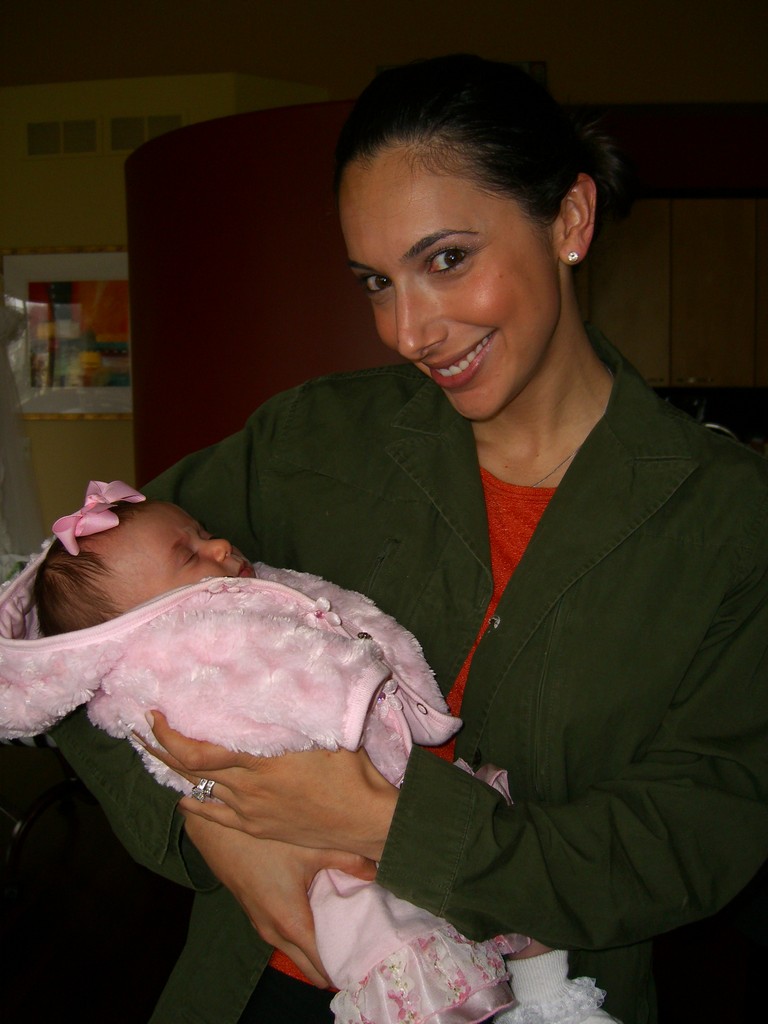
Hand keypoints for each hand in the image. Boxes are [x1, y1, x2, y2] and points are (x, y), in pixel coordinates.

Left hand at [145, 711, 397, 861]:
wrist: (366, 820)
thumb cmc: (351, 772)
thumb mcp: (323, 731)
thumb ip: (294, 713)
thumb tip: (278, 685)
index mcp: (260, 761)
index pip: (198, 751)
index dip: (169, 735)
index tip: (154, 714)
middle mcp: (247, 789)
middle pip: (189, 770)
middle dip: (160, 748)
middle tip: (140, 729)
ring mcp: (250, 812)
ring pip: (199, 792)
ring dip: (174, 773)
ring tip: (157, 755)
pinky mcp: (257, 827)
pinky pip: (215, 817)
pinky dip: (194, 805)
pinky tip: (183, 799)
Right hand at [182, 812, 376, 986]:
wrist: (217, 833)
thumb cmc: (263, 841)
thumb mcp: (310, 847)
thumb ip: (348, 859)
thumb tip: (377, 870)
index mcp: (291, 922)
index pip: (323, 965)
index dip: (346, 967)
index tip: (368, 962)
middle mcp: (275, 933)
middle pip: (311, 967)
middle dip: (335, 963)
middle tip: (363, 949)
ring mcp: (263, 927)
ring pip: (297, 953)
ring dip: (319, 950)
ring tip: (347, 936)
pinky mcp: (257, 916)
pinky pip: (286, 938)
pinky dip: (304, 937)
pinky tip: (320, 917)